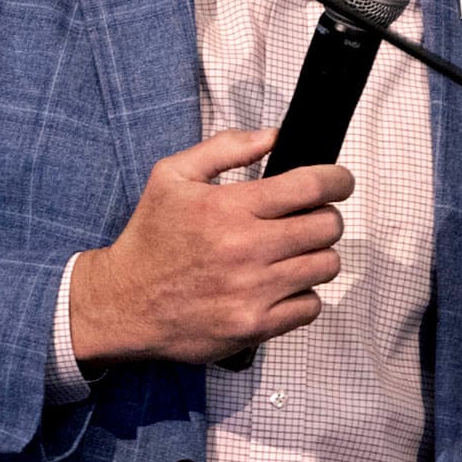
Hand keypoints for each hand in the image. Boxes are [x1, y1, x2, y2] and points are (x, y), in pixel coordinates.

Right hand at [69, 128, 355, 366]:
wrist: (122, 303)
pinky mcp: (254, 326)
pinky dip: (302, 296)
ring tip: (292, 254)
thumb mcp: (172, 176)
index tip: (339, 181)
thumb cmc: (150, 238)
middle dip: (325, 218)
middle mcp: (246, 249)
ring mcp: (253, 291)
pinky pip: (310, 307)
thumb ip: (226, 148)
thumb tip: (275, 135)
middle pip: (328, 227)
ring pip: (326, 266)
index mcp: (229, 207)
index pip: (312, 186)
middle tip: (308, 220)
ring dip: (316, 256)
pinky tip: (280, 286)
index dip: (337, 179)